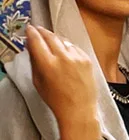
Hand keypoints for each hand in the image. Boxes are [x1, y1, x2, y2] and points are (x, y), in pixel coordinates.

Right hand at [26, 24, 100, 139]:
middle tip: (38, 30)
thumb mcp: (38, 82)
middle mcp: (63, 58)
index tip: (30, 29)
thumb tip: (31, 46)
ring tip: (52, 44)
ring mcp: (77, 58)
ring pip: (63, 40)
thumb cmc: (57, 100)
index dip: (32, 32)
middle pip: (51, 36)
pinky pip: (74, 48)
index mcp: (48, 64)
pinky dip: (68, 48)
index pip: (37, 40)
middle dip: (43, 32)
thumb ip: (34, 61)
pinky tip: (65, 54)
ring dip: (56, 40)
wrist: (79, 110)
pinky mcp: (87, 60)